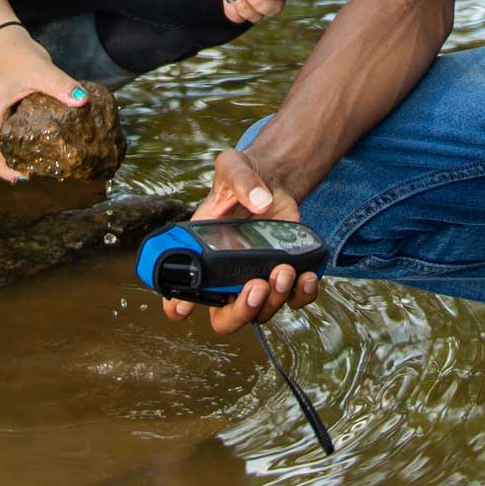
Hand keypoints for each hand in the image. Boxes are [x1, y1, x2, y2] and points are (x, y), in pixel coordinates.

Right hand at [0, 28, 88, 183]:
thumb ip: (60, 85)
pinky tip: (48, 146)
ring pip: (8, 144)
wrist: (8, 41)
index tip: (22, 178)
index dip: (4, 168)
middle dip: (15, 166)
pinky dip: (29, 143)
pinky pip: (18, 133)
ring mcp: (2, 116)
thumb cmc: (16, 55)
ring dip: (21, 156)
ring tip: (44, 167)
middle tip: (39, 175)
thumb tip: (82, 100)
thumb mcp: (39, 70)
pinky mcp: (12, 112)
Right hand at [161, 142, 321, 335]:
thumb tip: (260, 200)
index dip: (177, 304)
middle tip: (255, 287)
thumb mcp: (234, 168)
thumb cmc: (242, 178)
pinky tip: (307, 278)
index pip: (180, 289)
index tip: (184, 306)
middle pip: (223, 317)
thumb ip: (242, 181)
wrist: (272, 180)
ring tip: (283, 271)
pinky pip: (293, 299)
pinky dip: (302, 295)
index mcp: (201, 252)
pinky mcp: (281, 274)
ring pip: (259, 313)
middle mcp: (225, 274)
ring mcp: (254, 277)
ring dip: (273, 301)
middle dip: (239, 313)